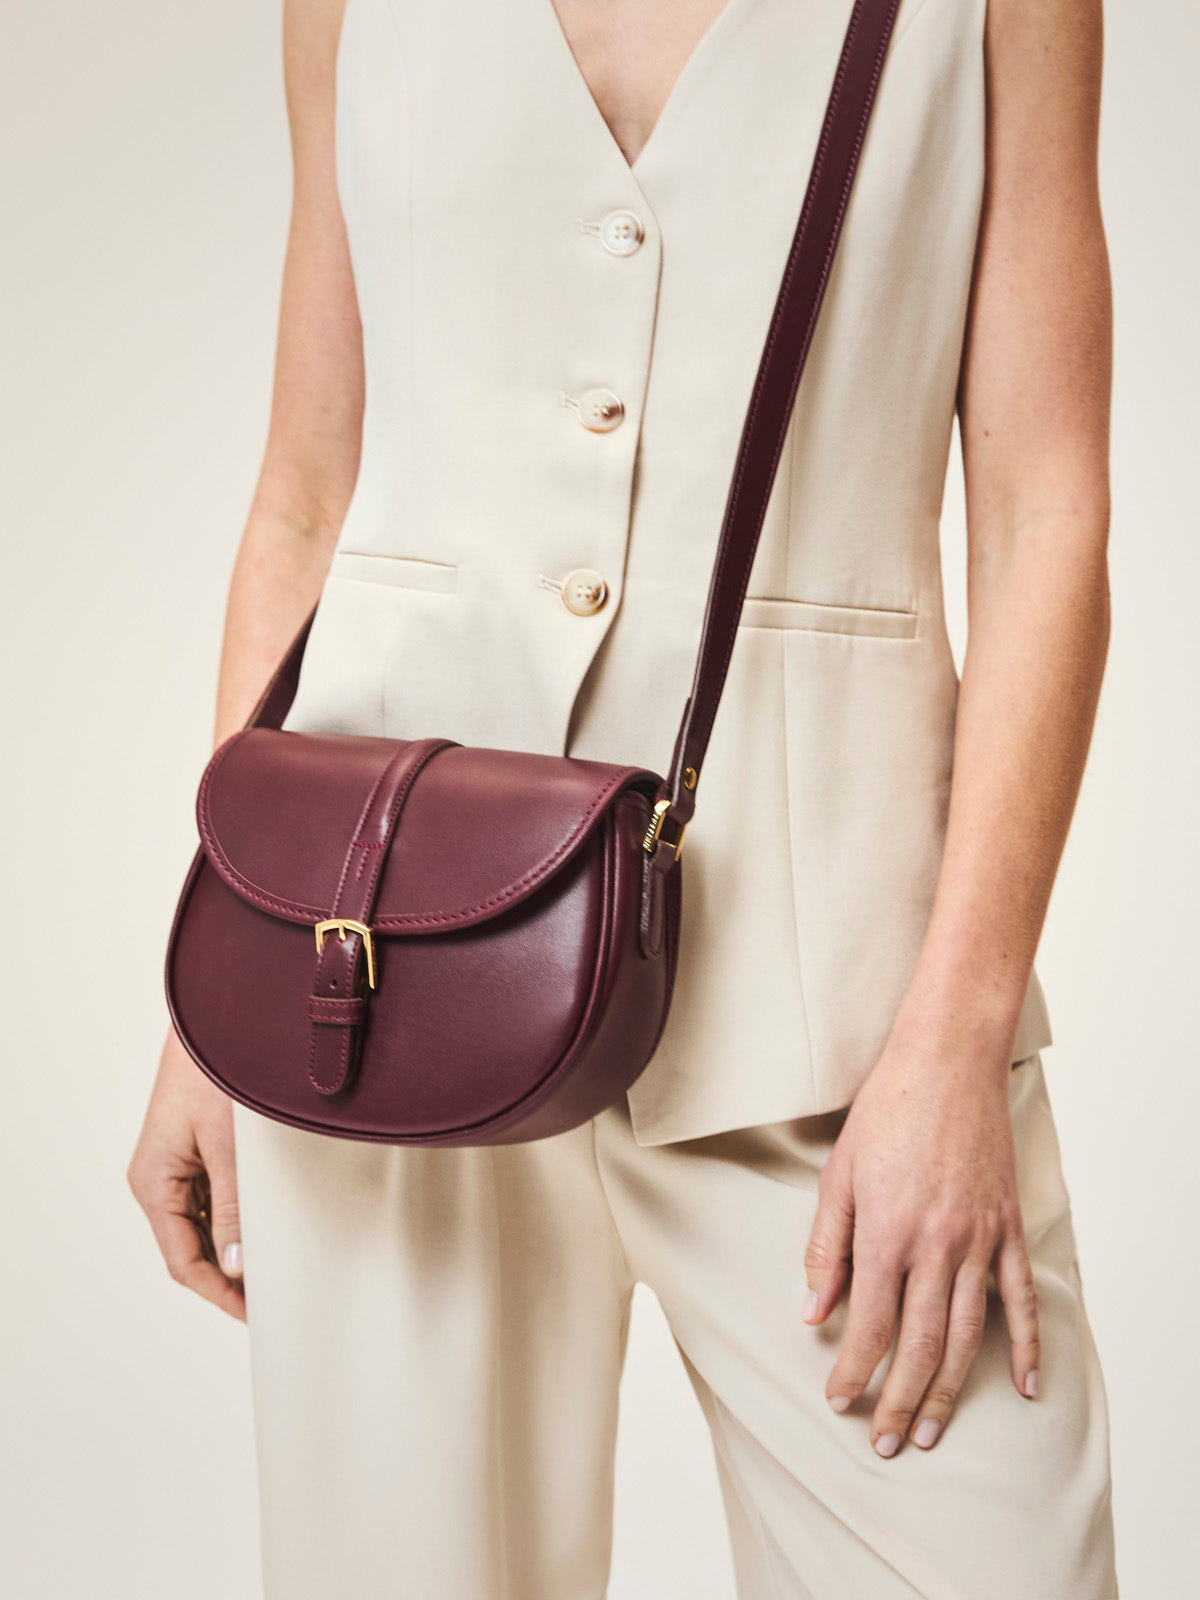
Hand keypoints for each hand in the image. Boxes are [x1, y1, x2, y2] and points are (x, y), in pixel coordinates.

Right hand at [128, 1025, 246, 1320]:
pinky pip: (212, 1198)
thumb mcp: (227, 1148)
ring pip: (203, 1225)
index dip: (217, 1292)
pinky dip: (235, 1217)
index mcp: (154, 1184)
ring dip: (232, 1247)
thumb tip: (234, 1265)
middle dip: (226, 1276)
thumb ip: (230, 1207)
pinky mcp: (194, 1150)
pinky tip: (263, 1227)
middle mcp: (159, 1179)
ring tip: (272, 1267)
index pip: (183, 1260)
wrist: (218, 1021)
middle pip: (191, 1247)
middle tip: (270, 1297)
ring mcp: (175, 1165)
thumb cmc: (214, 1074)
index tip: (253, 1312)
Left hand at [803, 1025, 1038, 1455]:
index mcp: (887, 1234)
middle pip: (919, 1344)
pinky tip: (1022, 1386)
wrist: (947, 1063)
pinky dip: (1026, 1345)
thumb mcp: (838, 1176)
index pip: (868, 1325)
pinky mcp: (1006, 1226)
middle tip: (887, 1443)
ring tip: (931, 1430)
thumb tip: (811, 1312)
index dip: (853, 1371)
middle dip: (898, 1400)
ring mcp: (978, 1238)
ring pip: (967, 1333)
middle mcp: (935, 1245)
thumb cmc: (886, 1111)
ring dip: (949, 1389)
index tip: (840, 1401)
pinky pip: (1019, 1296)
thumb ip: (827, 1249)